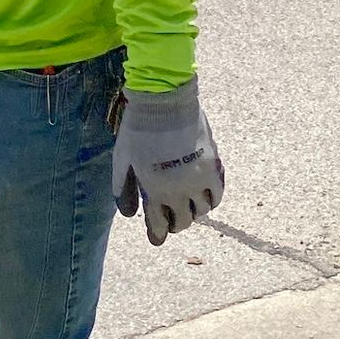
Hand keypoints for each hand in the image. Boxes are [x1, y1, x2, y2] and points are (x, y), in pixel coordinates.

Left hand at [113, 78, 224, 245]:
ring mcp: (198, 179)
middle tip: (172, 220)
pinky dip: (212, 199)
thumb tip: (129, 214)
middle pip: (184, 220)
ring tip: (189, 206)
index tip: (157, 236)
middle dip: (176, 224)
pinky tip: (206, 196)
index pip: (160, 224)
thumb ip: (122, 189)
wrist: (164, 102)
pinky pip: (217, 192)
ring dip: (195, 212)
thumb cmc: (138, 130)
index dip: (158, 233)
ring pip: (203, 210)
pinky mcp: (212, 166)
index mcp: (155, 191)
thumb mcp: (121, 161)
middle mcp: (179, 191)